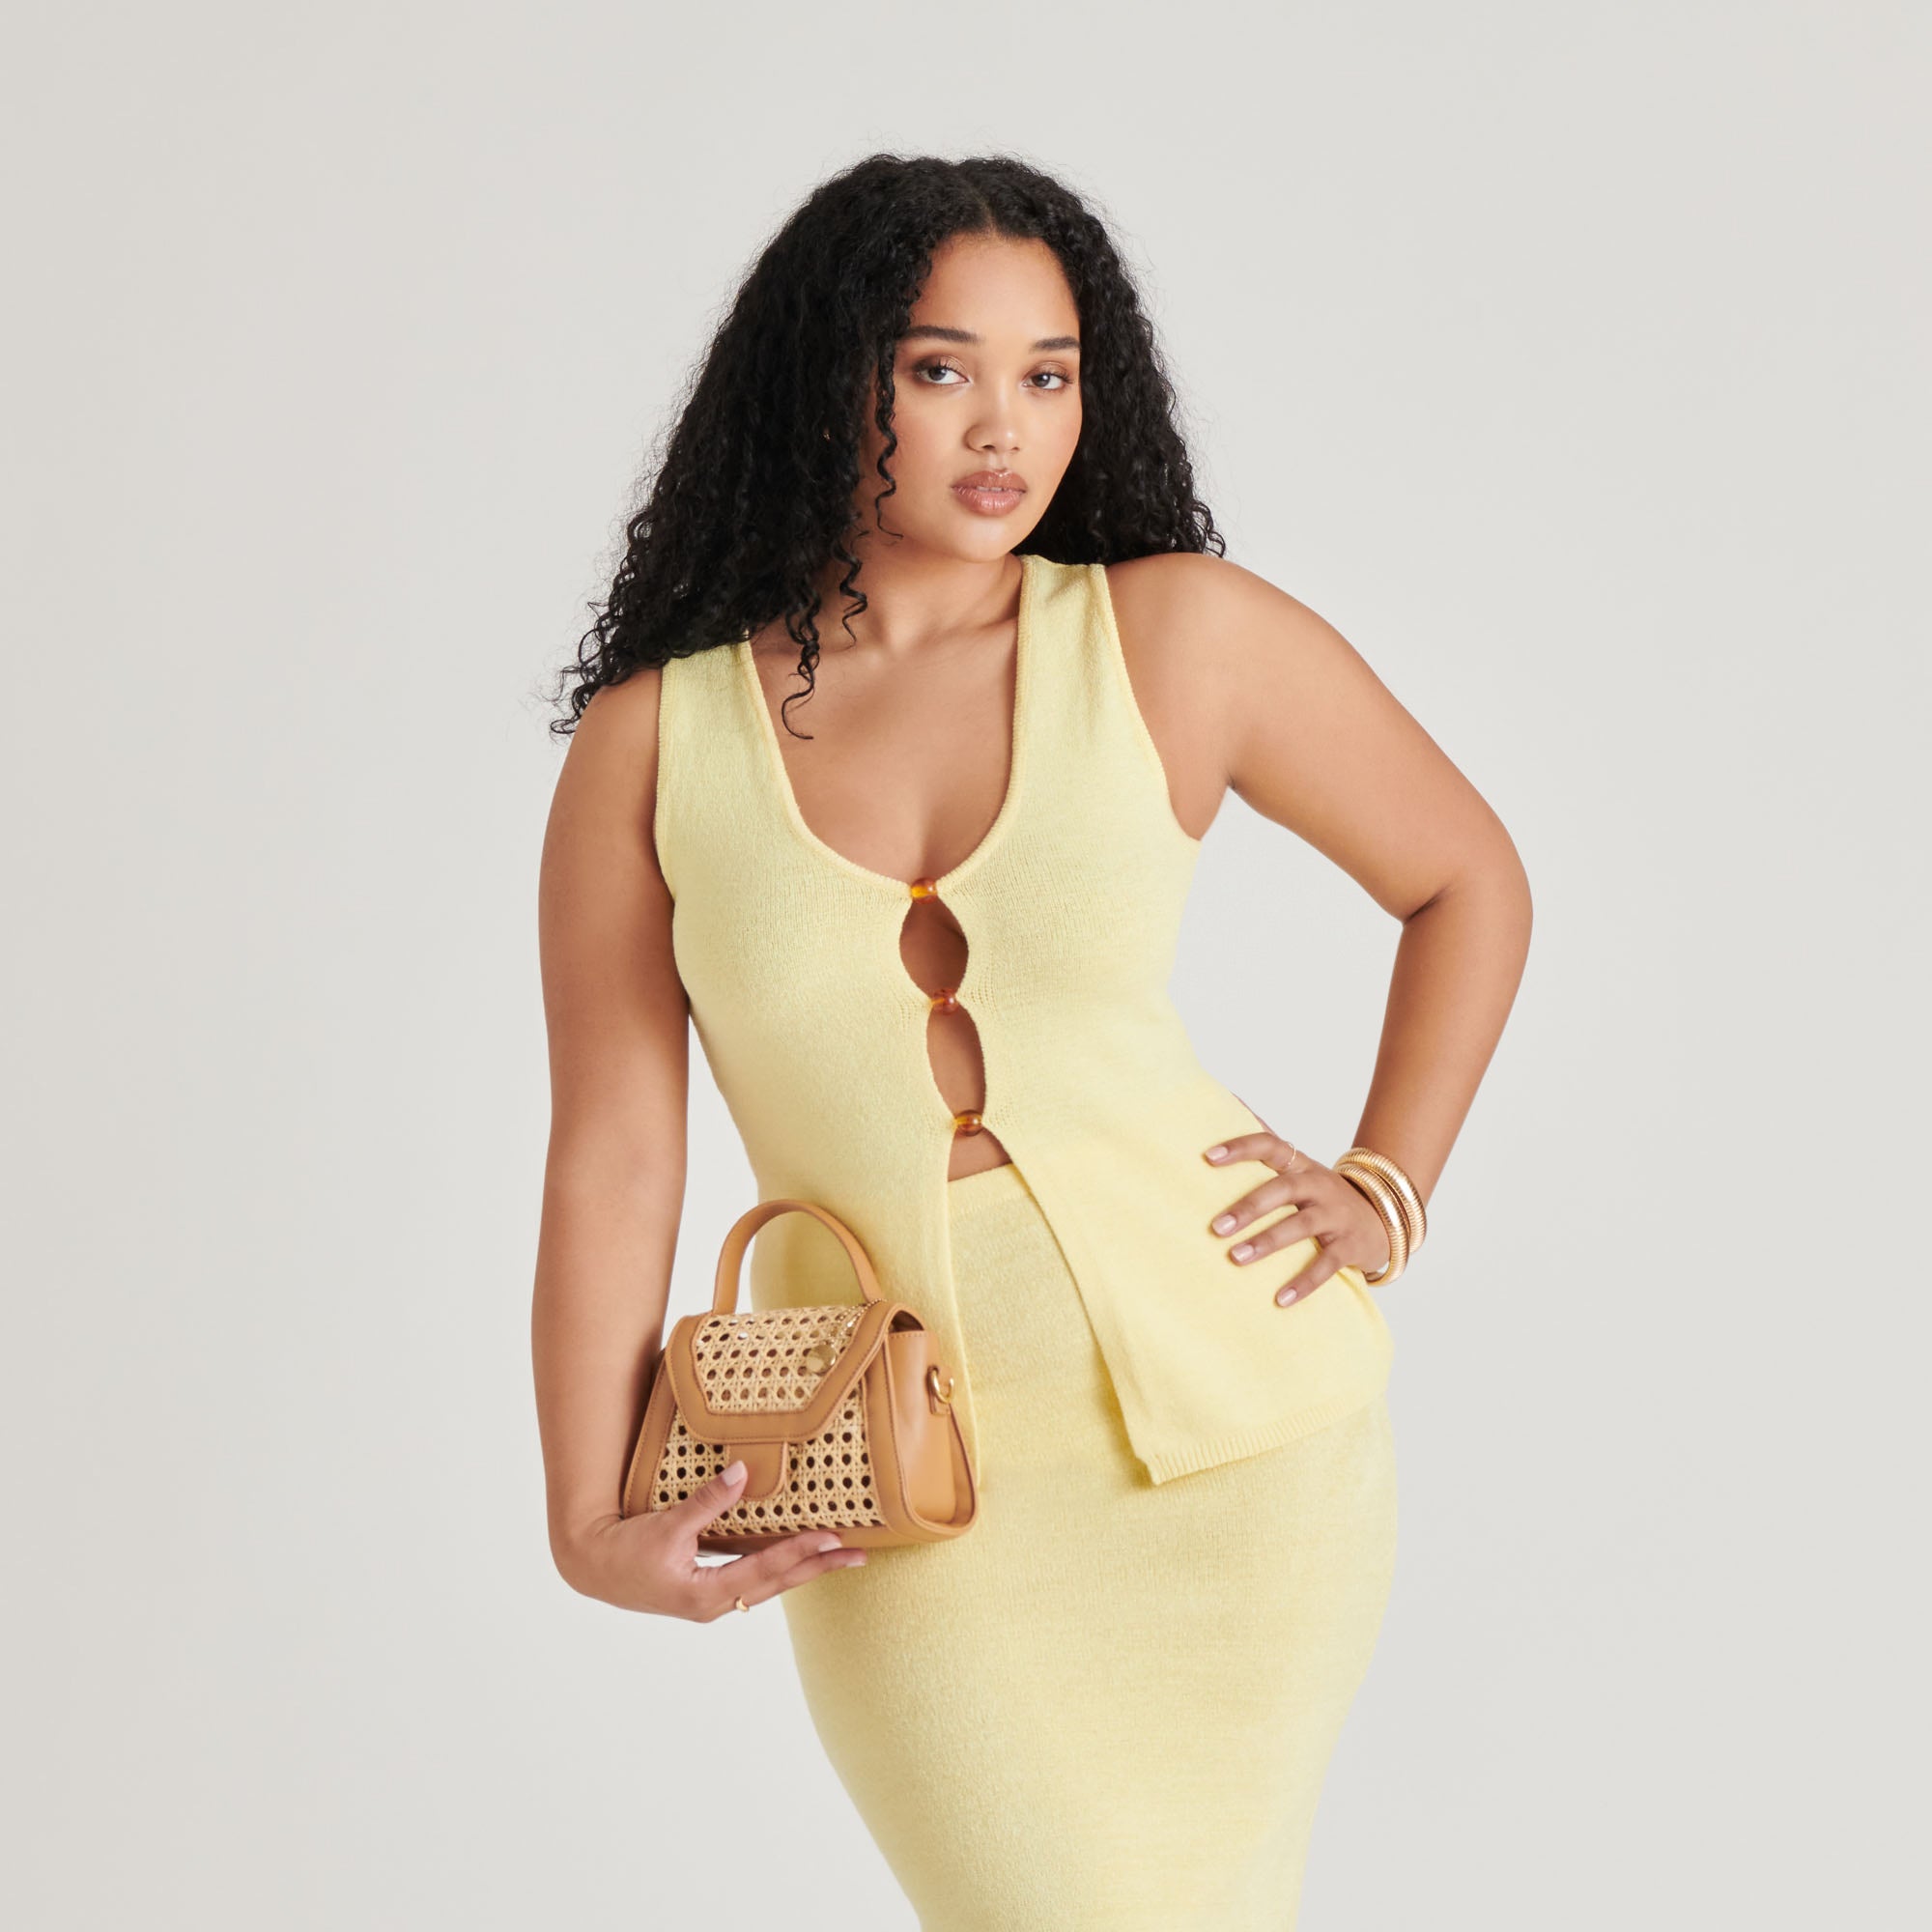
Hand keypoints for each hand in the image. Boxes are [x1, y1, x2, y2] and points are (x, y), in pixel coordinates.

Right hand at [554, 1461, 868, 1619]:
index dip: (800, 1552)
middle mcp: (714, 1604)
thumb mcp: (666, 1525)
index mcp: (705, 1594)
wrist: (592, 1569)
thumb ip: (706, 1501)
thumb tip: (742, 1472)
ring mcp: (711, 1602)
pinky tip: (793, 1559)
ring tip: (837, 1556)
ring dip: (802, 1570)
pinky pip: (752, 1582)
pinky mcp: (705, 1593)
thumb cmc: (624, 1550)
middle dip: (818, 1568)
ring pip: (768, 1586)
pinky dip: (777, 1570)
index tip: (832, 1539)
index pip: (764, 1570)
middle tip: (858, 1555)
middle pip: (777, 1584)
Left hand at [1203, 1112, 1390, 1307]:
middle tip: (1215, 1227)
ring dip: (1267, 1242)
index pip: (1269, 1146)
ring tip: (1235, 1258)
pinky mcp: (1350, 1247)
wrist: (1384, 1217)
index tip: (1207, 1157)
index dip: (1240, 1148)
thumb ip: (1266, 1142)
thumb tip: (1227, 1096)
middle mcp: (1317, 1186)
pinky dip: (1303, 1283)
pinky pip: (1326, 1265)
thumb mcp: (1298, 1166)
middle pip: (1281, 1190)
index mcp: (1300, 1165)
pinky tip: (1281, 1299)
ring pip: (1299, 1227)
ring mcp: (1335, 1216)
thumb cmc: (1322, 1193)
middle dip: (1248, 1207)